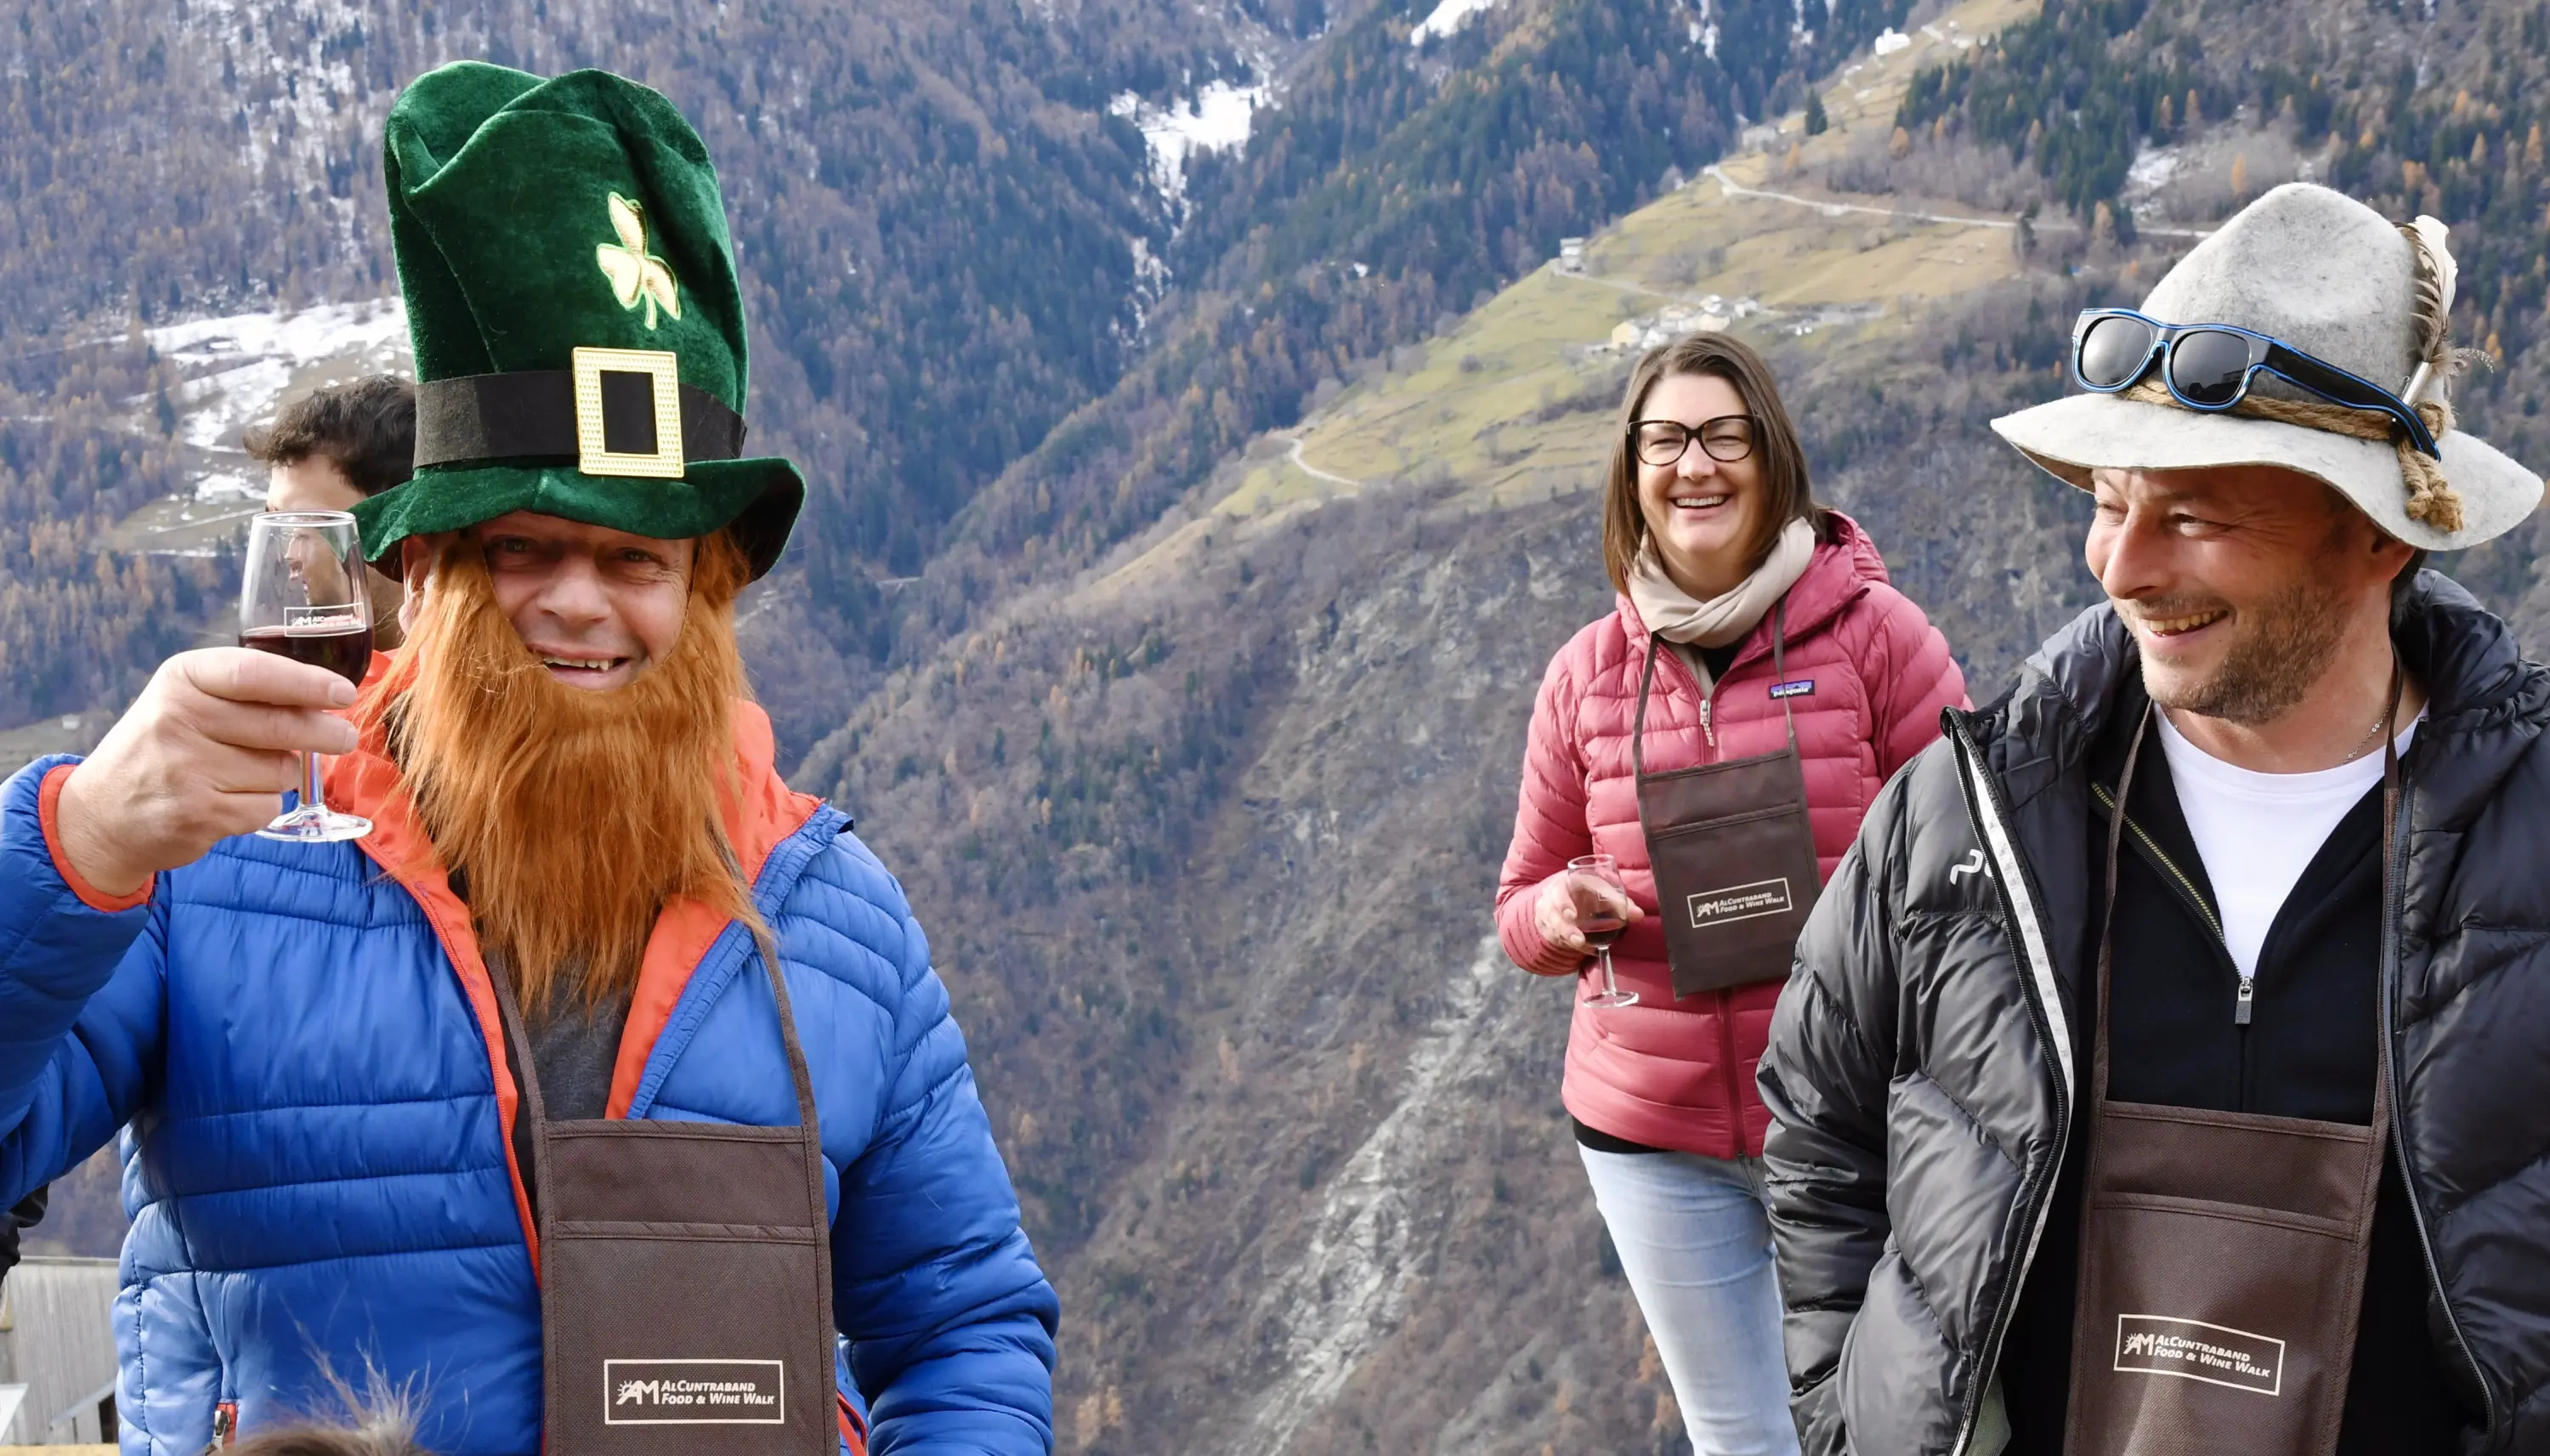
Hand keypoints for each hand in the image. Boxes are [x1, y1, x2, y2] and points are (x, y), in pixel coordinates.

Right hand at [52, 649, 359, 897]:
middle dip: (324, 733)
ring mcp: (186, 769)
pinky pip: (266, 807)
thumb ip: (245, 694)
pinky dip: (262, 806)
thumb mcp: (186, 701)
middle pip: (279, 725)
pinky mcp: (198, 814)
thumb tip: (323, 700)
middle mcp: (178, 719)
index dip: (307, 683)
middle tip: (344, 737)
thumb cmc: (161, 748)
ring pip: (279, 770)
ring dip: (280, 774)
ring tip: (243, 773)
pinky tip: (229, 800)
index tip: (343, 693)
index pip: (254, 674)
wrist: (102, 814)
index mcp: (181, 680)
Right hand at [1533, 868, 1640, 957]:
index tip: (1571, 915)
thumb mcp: (1604, 893)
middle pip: (1553, 911)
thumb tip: (1638, 915)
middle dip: (1564, 927)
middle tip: (1578, 939)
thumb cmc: (1588, 892)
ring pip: (1552, 926)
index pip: (1561, 890)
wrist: (1567, 894)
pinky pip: (1554, 936)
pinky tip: (1585, 948)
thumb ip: (1621, 903)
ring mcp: (1547, 911)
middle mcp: (1553, 895)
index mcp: (1567, 881)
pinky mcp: (1546, 925)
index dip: (1564, 902)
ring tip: (1581, 944)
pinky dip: (1568, 944)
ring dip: (1566, 937)